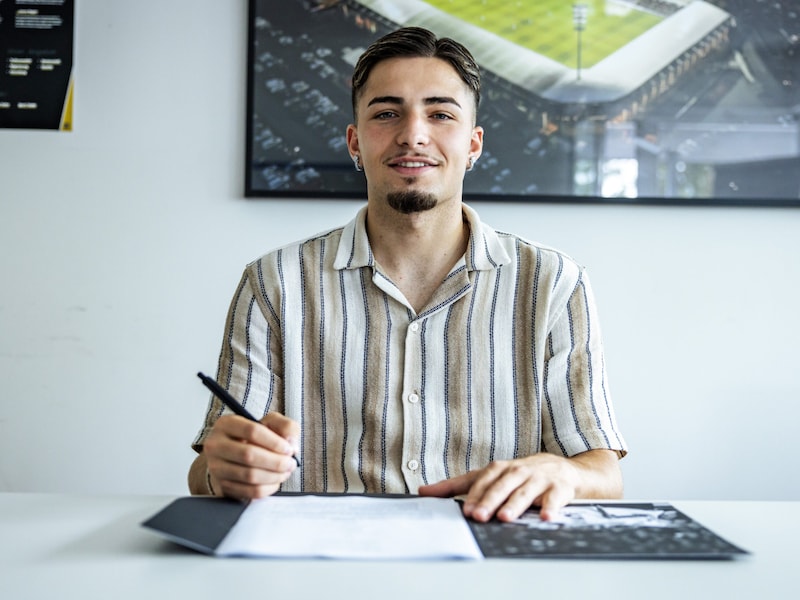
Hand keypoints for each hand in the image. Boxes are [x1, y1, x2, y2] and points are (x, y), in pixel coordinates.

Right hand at [202, 412, 299, 498]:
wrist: (234, 456)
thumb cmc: (255, 437)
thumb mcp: (270, 423)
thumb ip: (285, 426)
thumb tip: (291, 443)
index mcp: (226, 424)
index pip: (252, 431)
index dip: (275, 442)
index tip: (289, 449)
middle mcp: (215, 445)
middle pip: (249, 454)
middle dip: (276, 461)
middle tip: (290, 463)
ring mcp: (216, 467)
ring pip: (249, 475)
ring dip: (274, 476)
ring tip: (285, 472)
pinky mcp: (221, 485)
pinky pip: (248, 491)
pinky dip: (267, 488)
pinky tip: (275, 481)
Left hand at [419, 450, 619, 521]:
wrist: (570, 472)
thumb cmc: (525, 476)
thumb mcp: (494, 477)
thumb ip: (460, 485)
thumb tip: (424, 492)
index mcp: (503, 468)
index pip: (484, 478)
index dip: (474, 493)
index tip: (463, 509)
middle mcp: (520, 470)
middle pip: (503, 484)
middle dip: (490, 500)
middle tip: (478, 516)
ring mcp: (541, 478)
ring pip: (526, 491)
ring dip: (515, 504)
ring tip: (505, 517)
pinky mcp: (561, 488)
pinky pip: (556, 498)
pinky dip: (551, 507)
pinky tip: (545, 517)